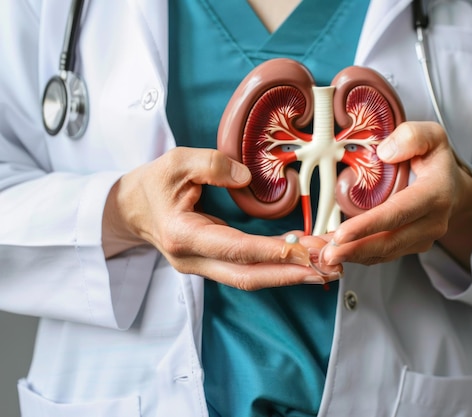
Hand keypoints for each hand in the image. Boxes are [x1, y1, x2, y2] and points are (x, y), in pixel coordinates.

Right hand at [102, 147, 341, 289]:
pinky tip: (302, 262)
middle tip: (328, 268)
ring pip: (250, 278)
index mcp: (182, 235)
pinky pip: (248, 271)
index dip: (270, 251)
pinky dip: (277, 268)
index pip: (234, 248)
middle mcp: (193, 260)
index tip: (303, 250)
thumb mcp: (175, 162)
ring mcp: (202, 267)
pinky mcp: (212, 265)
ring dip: (290, 275)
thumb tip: (247, 177)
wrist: (130, 208)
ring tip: (326, 267)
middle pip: (248, 276)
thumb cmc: (152, 184)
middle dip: (291, 274)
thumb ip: (210, 164)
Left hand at [320, 122, 471, 269]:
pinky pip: (382, 254)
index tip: (341, 234)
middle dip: (353, 250)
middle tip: (324, 253)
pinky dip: (356, 256)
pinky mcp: (411, 246)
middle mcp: (432, 222)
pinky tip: (334, 253)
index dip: (368, 225)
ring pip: (383, 252)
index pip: (398, 213)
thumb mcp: (432, 136)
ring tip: (321, 256)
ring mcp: (422, 238)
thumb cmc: (436, 160)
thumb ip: (412, 136)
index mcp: (435, 194)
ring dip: (350, 256)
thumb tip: (385, 152)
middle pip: (389, 241)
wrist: (454, 188)